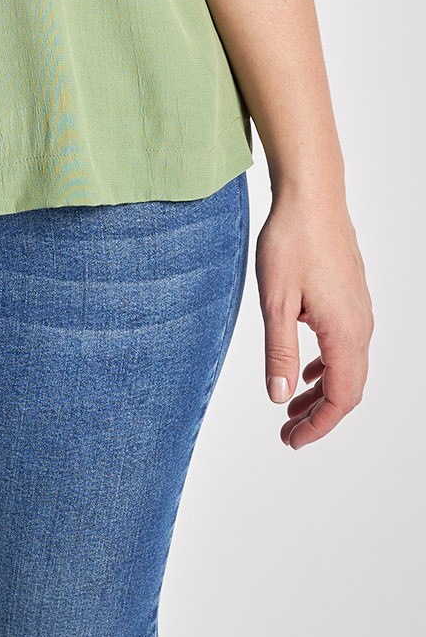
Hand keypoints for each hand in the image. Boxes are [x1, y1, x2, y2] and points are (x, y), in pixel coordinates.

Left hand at [254, 186, 373, 449]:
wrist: (312, 196)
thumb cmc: (291, 242)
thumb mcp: (275, 301)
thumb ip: (279, 353)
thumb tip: (279, 398)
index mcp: (345, 333)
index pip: (340, 399)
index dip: (317, 426)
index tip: (291, 440)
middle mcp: (360, 326)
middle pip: (348, 389)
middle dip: (318, 415)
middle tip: (287, 432)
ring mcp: (359, 311)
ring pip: (347, 367)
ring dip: (320, 391)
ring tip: (291, 406)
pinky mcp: (352, 297)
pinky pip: (345, 346)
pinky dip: (326, 366)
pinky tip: (305, 368)